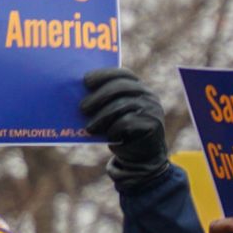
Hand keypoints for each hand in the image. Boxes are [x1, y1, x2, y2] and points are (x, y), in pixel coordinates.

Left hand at [80, 68, 167, 185]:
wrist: (141, 158)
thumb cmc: (122, 133)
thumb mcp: (112, 115)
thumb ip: (104, 103)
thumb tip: (79, 96)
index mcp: (138, 88)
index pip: (123, 74)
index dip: (104, 74)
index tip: (85, 81)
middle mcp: (148, 95)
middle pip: (121, 87)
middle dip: (99, 96)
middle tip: (82, 108)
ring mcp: (152, 109)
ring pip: (122, 105)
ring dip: (101, 117)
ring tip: (89, 128)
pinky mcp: (153, 125)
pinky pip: (127, 122)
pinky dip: (113, 130)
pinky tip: (108, 137)